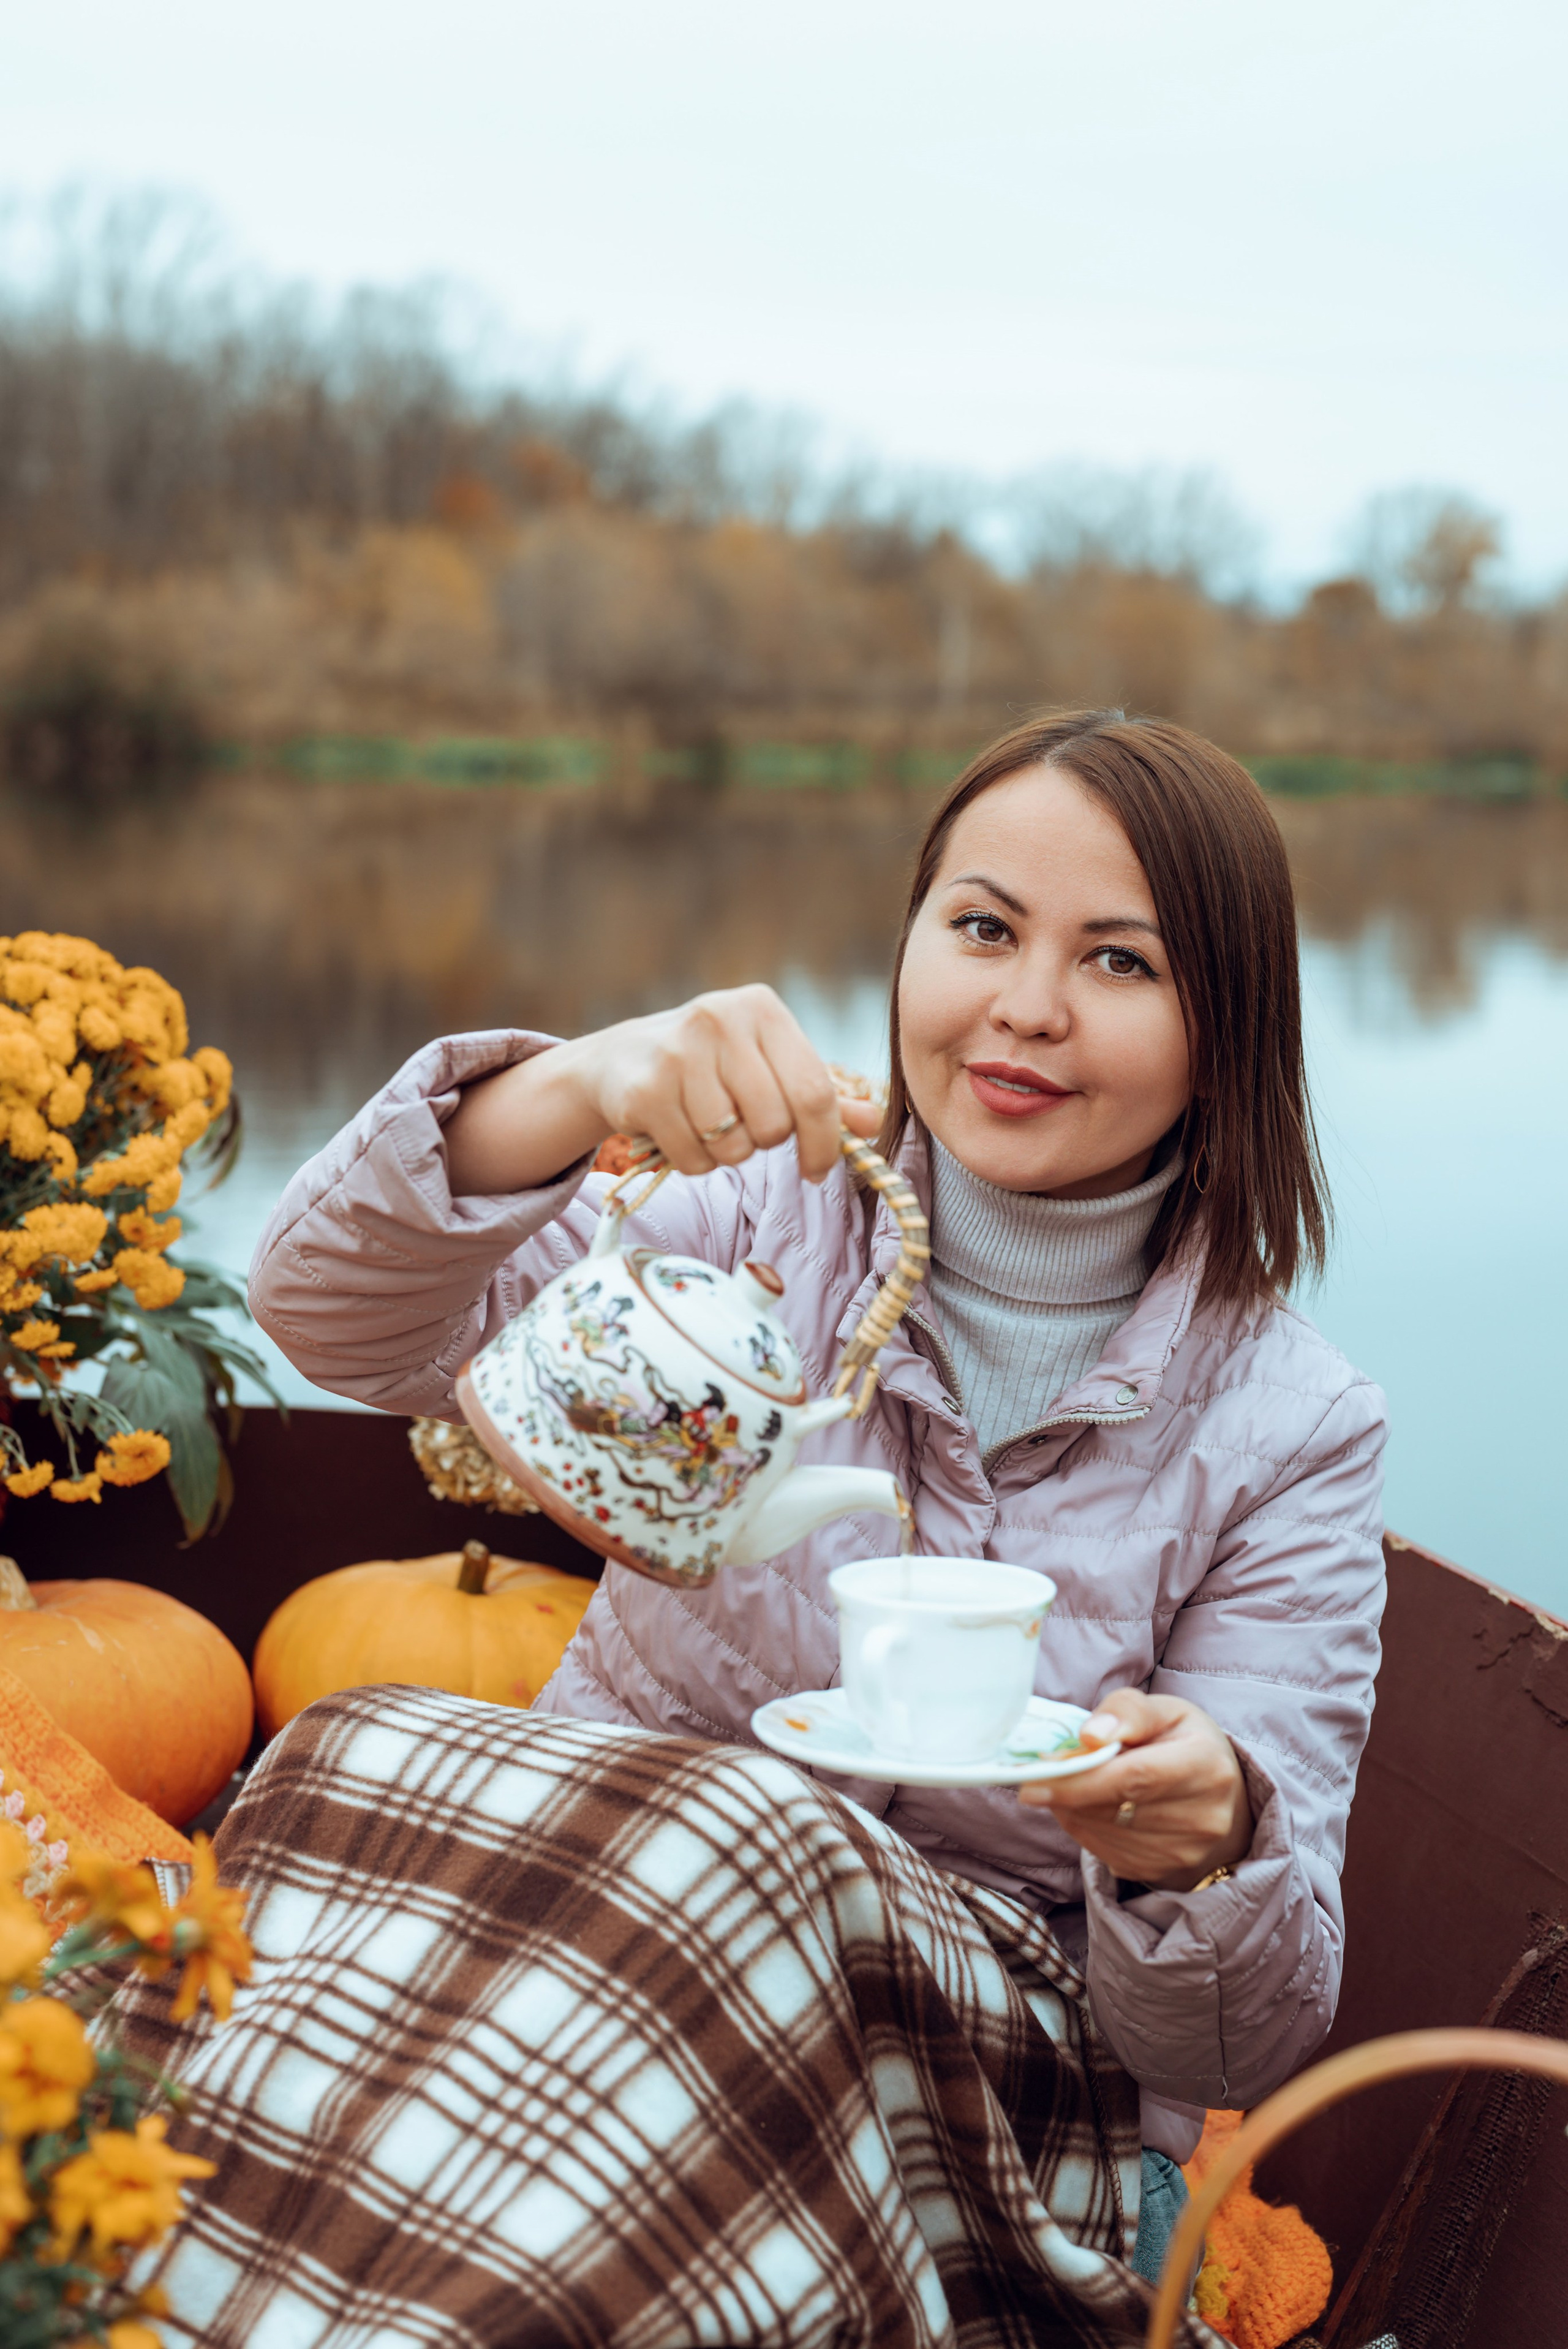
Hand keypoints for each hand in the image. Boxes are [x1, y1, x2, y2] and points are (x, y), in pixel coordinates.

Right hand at [446, 984, 881, 1195]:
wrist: (619, 1060)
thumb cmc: (710, 1065)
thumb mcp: (767, 1064)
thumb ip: (822, 1093)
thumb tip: (875, 1121)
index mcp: (761, 1008)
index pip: (815, 1091)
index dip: (824, 1142)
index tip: (817, 1169)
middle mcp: (719, 1019)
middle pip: (775, 1125)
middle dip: (764, 1142)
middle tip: (741, 1125)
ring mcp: (677, 1053)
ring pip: (734, 1147)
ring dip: (726, 1154)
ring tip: (706, 1124)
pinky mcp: (644, 1090)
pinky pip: (695, 1158)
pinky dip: (692, 1161)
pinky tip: (678, 1131)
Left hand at [1018, 1688, 1253, 1891]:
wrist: (1223, 1798)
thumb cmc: (1185, 1743)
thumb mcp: (1166, 1710)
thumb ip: (1127, 1712)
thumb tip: (1089, 1736)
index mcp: (1207, 1766)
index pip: (1136, 1777)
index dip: (1081, 1780)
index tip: (1034, 1779)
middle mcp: (1204, 1817)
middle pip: (1114, 1808)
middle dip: (1067, 1792)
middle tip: (1038, 1775)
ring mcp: (1185, 1852)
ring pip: (1104, 1833)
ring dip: (1072, 1809)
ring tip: (1068, 1785)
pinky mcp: (1164, 1872)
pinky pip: (1106, 1853)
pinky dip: (1084, 1828)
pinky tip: (1087, 1807)